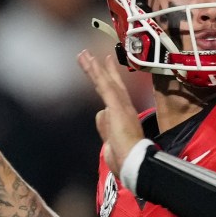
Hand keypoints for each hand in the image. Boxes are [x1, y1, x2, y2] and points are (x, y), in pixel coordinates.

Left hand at [77, 51, 144, 176]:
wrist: (133, 162)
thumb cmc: (124, 157)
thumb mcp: (111, 140)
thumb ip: (105, 125)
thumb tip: (100, 113)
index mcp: (124, 115)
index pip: (115, 92)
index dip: (110, 77)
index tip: (106, 64)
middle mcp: (124, 106)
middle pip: (110, 83)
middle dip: (100, 68)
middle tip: (89, 54)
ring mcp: (121, 105)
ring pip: (105, 81)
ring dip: (93, 67)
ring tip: (83, 54)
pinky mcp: (116, 106)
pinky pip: (105, 86)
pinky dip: (98, 73)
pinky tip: (91, 62)